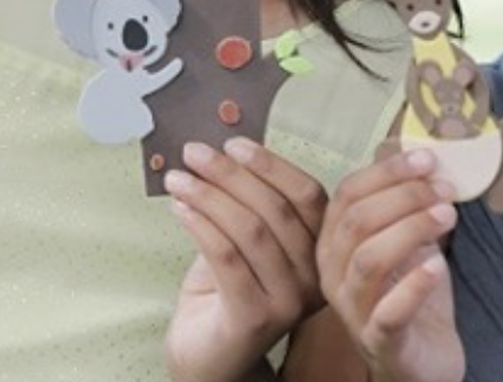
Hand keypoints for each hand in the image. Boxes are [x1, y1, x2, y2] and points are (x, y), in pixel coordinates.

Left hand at [163, 138, 326, 381]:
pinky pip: (227, 257)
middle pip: (277, 208)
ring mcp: (289, 300)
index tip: (235, 143)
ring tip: (178, 178)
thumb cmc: (227, 293)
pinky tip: (179, 209)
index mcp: (323, 249)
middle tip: (195, 152)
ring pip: (251, 229)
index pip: (309, 194)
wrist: (208, 363)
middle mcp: (316, 276)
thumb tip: (226, 150)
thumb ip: (251, 202)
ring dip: (209, 195)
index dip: (272, 165)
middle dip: (232, 174)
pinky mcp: (255, 319)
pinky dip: (200, 225)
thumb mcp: (249, 240)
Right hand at [317, 148, 462, 381]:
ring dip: (412, 229)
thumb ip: (408, 202)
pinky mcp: (380, 342)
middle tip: (445, 189)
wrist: (425, 358)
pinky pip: (388, 311)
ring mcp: (353, 310)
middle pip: (358, 221)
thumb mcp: (408, 237)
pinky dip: (414, 284)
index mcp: (335, 241)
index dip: (387, 171)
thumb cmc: (412, 290)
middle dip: (405, 196)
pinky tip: (437, 264)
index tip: (427, 158)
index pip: (348, 193)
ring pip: (370, 259)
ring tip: (447, 216)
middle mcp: (334, 273)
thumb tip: (425, 154)